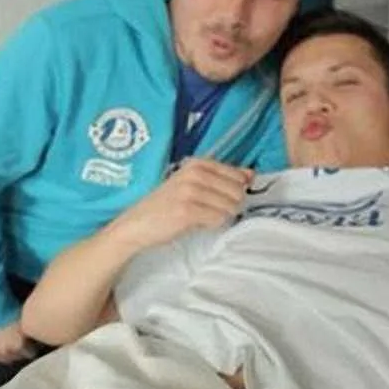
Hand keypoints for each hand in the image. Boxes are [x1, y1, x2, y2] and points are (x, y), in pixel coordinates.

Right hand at [0, 321, 33, 363]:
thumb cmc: (8, 308)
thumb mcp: (23, 320)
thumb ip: (27, 332)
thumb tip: (32, 334)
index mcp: (20, 345)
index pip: (30, 354)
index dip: (30, 347)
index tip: (30, 344)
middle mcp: (8, 352)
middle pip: (18, 357)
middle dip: (19, 351)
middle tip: (17, 343)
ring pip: (5, 359)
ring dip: (7, 353)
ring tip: (6, 344)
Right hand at [107, 158, 252, 250]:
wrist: (137, 224)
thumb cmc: (166, 205)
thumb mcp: (193, 184)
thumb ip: (223, 177)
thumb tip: (251, 174)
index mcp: (197, 164)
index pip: (238, 175)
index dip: (235, 191)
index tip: (220, 198)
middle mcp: (194, 174)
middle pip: (237, 192)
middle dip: (229, 205)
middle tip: (209, 210)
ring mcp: (190, 191)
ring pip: (230, 207)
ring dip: (220, 216)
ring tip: (201, 216)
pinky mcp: (187, 211)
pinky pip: (218, 219)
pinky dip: (212, 224)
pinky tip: (196, 223)